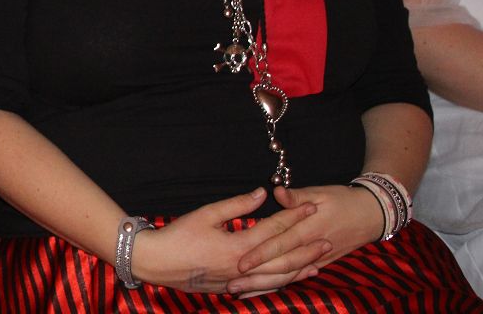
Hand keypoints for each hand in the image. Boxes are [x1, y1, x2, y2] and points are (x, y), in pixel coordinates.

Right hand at [133, 188, 327, 293]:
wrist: (155, 263)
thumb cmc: (178, 235)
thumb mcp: (206, 214)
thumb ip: (237, 205)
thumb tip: (261, 193)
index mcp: (238, 246)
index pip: (274, 229)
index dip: (294, 216)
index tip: (311, 206)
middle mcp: (243, 267)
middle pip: (283, 258)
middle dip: (307, 247)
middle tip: (327, 237)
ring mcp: (238, 281)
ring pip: (277, 277)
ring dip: (299, 269)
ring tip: (319, 262)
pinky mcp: (231, 288)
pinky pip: (263, 288)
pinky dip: (280, 283)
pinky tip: (290, 279)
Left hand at [229, 184, 381, 294]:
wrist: (372, 215)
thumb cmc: (343, 200)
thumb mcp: (320, 192)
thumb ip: (297, 196)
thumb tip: (276, 193)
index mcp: (308, 227)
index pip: (280, 242)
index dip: (260, 253)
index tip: (240, 263)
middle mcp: (312, 246)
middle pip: (281, 265)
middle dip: (257, 276)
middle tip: (232, 284)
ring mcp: (318, 258)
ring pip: (289, 275)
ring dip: (266, 285)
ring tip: (242, 293)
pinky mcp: (322, 263)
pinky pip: (298, 277)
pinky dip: (282, 284)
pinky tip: (267, 291)